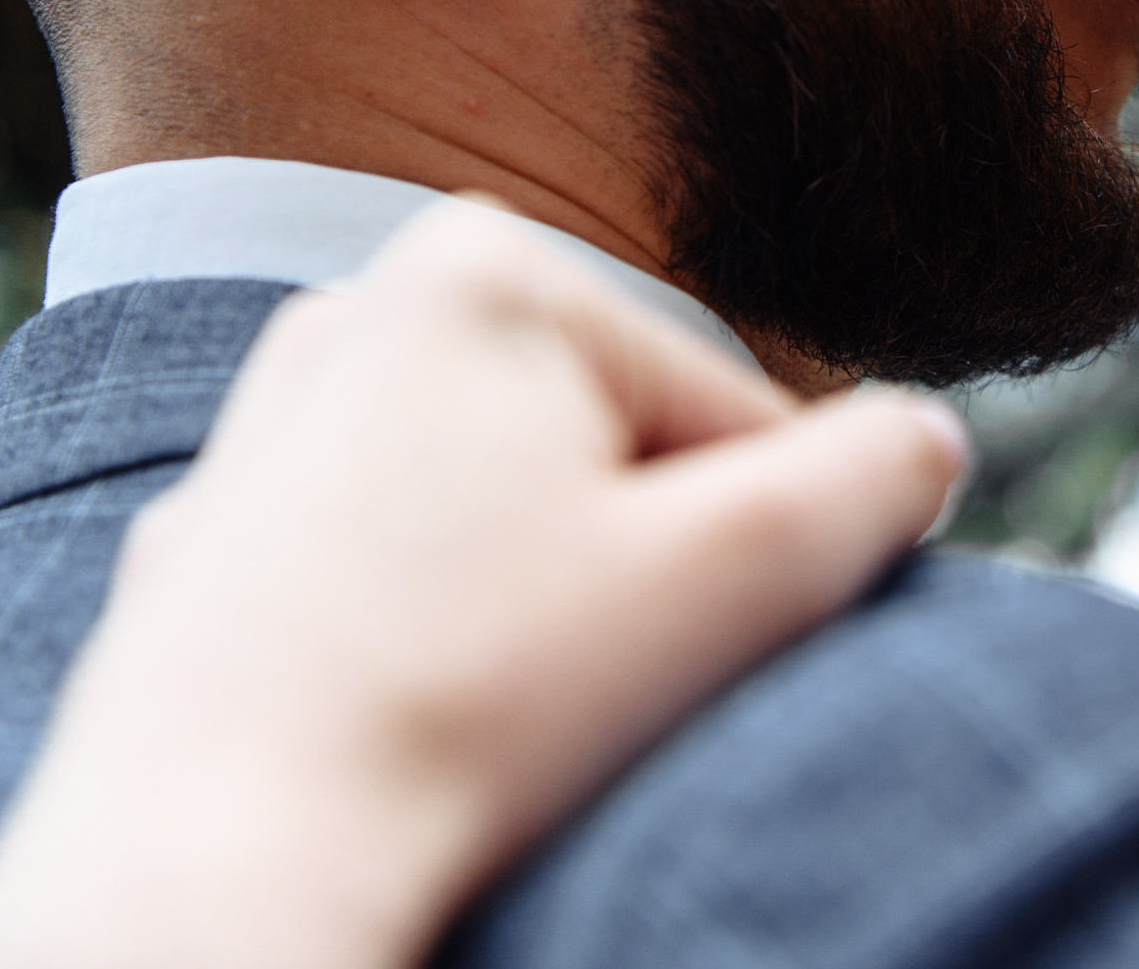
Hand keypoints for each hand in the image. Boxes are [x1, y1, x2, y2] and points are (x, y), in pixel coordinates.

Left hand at [0, 200, 967, 968]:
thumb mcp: (740, 572)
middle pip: (610, 454)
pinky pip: (394, 581)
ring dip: (540, 612)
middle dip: (633, 569)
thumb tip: (930, 440)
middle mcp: (358, 310)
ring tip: (493, 709)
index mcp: (487, 269)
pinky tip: (412, 719)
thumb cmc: (475, 705)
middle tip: (579, 684)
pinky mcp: (209, 544)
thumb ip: (874, 477)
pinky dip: (430, 646)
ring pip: (506, 519)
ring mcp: (265, 428)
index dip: (745, 551)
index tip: (673, 646)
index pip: (728, 415)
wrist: (207, 868)